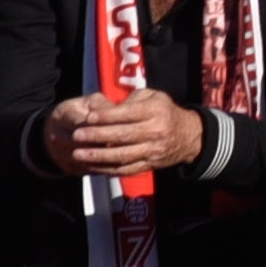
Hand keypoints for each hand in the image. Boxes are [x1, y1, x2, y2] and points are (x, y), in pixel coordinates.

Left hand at [44, 88, 205, 178]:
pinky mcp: (149, 165)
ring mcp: (152, 151)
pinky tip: (92, 166)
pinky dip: (108, 169)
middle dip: (97, 136)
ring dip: (98, 156)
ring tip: (78, 154)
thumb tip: (104, 108)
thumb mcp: (153, 96)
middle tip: (77, 136)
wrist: (188, 137)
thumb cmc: (164, 111)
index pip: (127, 114)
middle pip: (122, 136)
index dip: (106, 116)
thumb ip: (131, 100)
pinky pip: (126, 169)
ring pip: (122, 156)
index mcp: (155, 111)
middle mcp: (155, 132)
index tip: (88, 116)